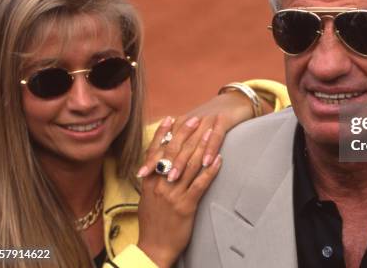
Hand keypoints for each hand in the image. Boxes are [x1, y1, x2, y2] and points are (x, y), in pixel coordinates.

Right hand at [137, 118, 221, 266]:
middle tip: (196, 118)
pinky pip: (200, 184)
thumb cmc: (153, 222)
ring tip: (211, 132)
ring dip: (202, 146)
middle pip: (174, 153)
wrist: (154, 247)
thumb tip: (158, 163)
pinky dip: (211, 170)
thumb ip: (152, 179)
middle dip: (186, 133)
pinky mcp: (186, 206)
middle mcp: (160, 185)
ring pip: (189, 165)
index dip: (164, 133)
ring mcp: (173, 195)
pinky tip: (219, 159)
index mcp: (149, 181)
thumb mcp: (147, 198)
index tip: (172, 118)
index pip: (156, 151)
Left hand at [138, 91, 269, 176]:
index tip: (141, 174)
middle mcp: (191, 121)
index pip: (163, 143)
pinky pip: (215, 137)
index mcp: (181, 123)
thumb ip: (180, 141)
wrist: (235, 100)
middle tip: (156, 179)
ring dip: (182, 161)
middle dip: (164, 162)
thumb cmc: (213, 119)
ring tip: (174, 177)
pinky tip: (205, 163)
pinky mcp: (223, 120)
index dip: (152, 158)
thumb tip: (163, 161)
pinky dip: (209, 150)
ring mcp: (207, 120)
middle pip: (175, 145)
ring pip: (192, 143)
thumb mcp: (194, 128)